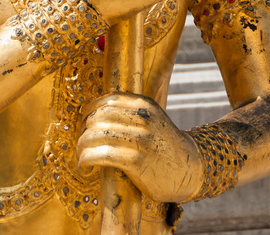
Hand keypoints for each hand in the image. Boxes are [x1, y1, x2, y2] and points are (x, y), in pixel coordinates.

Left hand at [77, 94, 201, 202]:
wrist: (189, 169)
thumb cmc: (163, 146)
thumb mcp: (152, 120)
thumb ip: (131, 113)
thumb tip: (94, 114)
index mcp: (145, 104)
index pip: (108, 100)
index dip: (90, 111)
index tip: (84, 123)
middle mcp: (143, 118)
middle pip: (99, 117)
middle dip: (84, 129)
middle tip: (81, 142)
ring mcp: (141, 139)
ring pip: (97, 134)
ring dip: (82, 145)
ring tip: (81, 155)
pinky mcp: (137, 162)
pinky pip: (103, 155)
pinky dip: (87, 158)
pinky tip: (85, 165)